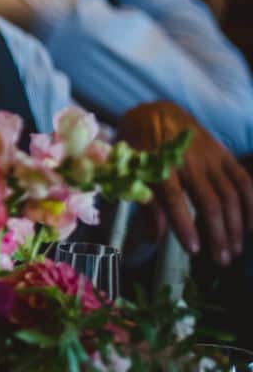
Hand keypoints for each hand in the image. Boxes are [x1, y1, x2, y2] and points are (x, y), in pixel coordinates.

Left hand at [121, 102, 252, 263]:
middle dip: (217, 233)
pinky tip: (252, 227)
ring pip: (230, 195)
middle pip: (209, 201)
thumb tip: (153, 238)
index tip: (194, 249)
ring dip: (235, 226)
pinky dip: (252, 204)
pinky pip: (244, 181)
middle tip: (220, 260)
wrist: (156, 112)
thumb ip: (146, 204)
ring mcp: (211, 157)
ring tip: (233, 251)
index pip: (175, 199)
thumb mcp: (131, 172)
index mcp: (160, 164)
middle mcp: (189, 161)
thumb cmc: (138, 148)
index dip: (185, 225)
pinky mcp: (225, 156)